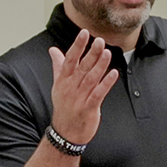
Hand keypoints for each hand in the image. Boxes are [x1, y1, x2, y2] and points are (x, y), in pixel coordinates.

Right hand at [46, 29, 120, 145]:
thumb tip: (52, 50)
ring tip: (107, 53)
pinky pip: (98, 94)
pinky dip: (106, 84)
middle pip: (82, 67)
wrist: (65, 133)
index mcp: (63, 80)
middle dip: (91, 53)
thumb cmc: (64, 107)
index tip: (84, 33)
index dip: (77, 46)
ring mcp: (80, 98)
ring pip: (91, 79)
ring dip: (100, 66)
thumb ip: (58, 66)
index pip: (70, 60)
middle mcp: (71, 88)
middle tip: (100, 40)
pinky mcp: (89, 109)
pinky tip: (114, 74)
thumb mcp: (57, 85)